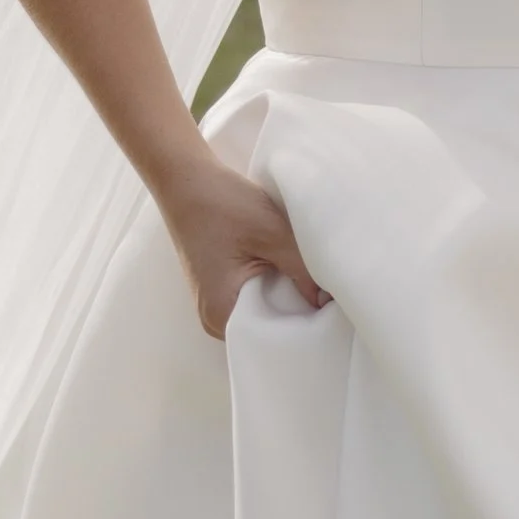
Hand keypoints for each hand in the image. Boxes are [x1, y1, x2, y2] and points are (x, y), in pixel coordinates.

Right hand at [159, 144, 326, 338]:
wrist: (186, 179)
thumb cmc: (221, 203)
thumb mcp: (273, 234)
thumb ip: (304, 271)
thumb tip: (330, 301)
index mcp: (222, 314)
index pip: (273, 339)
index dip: (306, 327)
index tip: (333, 315)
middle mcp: (214, 319)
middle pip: (270, 330)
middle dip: (299, 313)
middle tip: (330, 297)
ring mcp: (216, 304)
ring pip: (264, 313)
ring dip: (287, 297)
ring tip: (311, 281)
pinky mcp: (220, 288)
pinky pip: (255, 299)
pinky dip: (274, 287)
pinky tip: (290, 272)